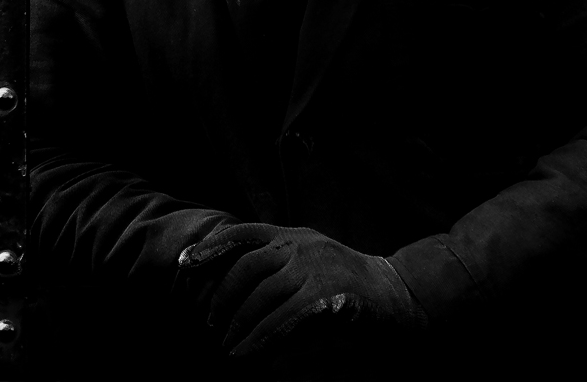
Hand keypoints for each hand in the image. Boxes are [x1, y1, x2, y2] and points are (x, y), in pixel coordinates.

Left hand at [177, 223, 425, 374]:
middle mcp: (304, 246)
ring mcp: (317, 269)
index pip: (245, 231)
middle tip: (213, 326)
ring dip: (239, 325)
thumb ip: (280, 264)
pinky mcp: (329, 297)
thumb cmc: (352, 283)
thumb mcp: (314, 260)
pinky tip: (249, 354)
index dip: (212, 246)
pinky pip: (284, 319)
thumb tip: (237, 293)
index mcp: (297, 234)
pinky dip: (262, 339)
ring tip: (229, 348)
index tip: (185, 264)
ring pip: (262, 296)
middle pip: (247, 267)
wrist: (401, 294)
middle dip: (223, 299)